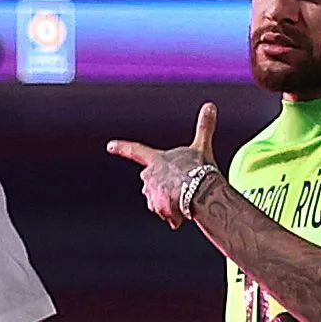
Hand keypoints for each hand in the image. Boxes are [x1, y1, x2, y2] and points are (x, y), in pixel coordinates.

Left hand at [107, 103, 218, 228]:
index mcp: (156, 160)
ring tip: (186, 199)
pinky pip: (165, 216)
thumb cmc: (200, 167)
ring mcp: (152, 194)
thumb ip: (204, 126)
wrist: (201, 190)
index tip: (110, 146)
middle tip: (183, 187)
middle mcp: (149, 177)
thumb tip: (210, 105)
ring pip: (159, 202)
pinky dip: (174, 216)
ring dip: (170, 203)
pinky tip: (185, 212)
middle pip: (152, 184)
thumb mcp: (202, 146)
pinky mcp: (158, 208)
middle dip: (165, 188)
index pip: (135, 151)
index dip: (122, 147)